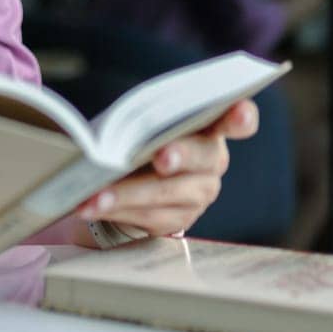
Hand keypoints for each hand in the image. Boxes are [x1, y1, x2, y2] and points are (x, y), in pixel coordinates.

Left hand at [74, 99, 259, 240]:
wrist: (141, 175)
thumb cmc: (143, 134)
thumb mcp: (146, 119)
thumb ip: (144, 117)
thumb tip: (108, 127)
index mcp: (210, 125)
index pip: (237, 119)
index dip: (241, 116)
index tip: (239, 111)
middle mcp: (212, 161)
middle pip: (200, 156)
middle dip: (179, 155)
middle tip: (160, 157)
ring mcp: (199, 193)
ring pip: (165, 192)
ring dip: (125, 194)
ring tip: (93, 195)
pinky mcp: (178, 219)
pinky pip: (148, 216)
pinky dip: (115, 210)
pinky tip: (91, 206)